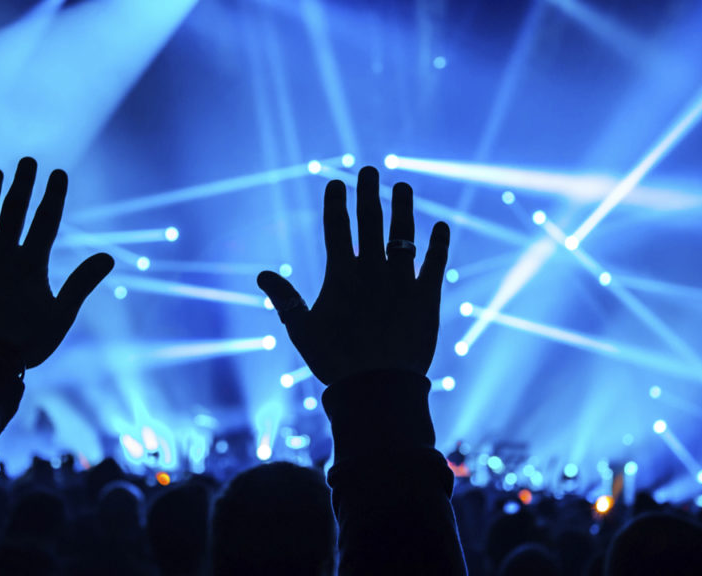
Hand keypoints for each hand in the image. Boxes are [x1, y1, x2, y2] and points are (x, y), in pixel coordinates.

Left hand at [0, 157, 113, 368]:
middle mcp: (2, 256)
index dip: (53, 195)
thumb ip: (82, 282)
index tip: (58, 172)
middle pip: (14, 211)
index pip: (46, 221)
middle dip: (22, 184)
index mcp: (31, 264)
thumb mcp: (61, 315)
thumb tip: (108, 257)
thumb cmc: (26, 342)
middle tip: (27, 160)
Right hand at [257, 166, 449, 384]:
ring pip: (404, 235)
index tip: (337, 183)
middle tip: (370, 170)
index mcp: (342, 275)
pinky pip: (435, 264)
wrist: (378, 387)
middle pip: (370, 222)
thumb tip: (261, 275)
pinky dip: (439, 244)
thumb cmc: (335, 361)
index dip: (336, 203)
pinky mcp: (427, 297)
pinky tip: (441, 226)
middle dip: (369, 192)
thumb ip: (284, 299)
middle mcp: (373, 270)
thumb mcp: (302, 330)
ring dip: (403, 209)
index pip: (338, 229)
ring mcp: (402, 281)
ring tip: (403, 187)